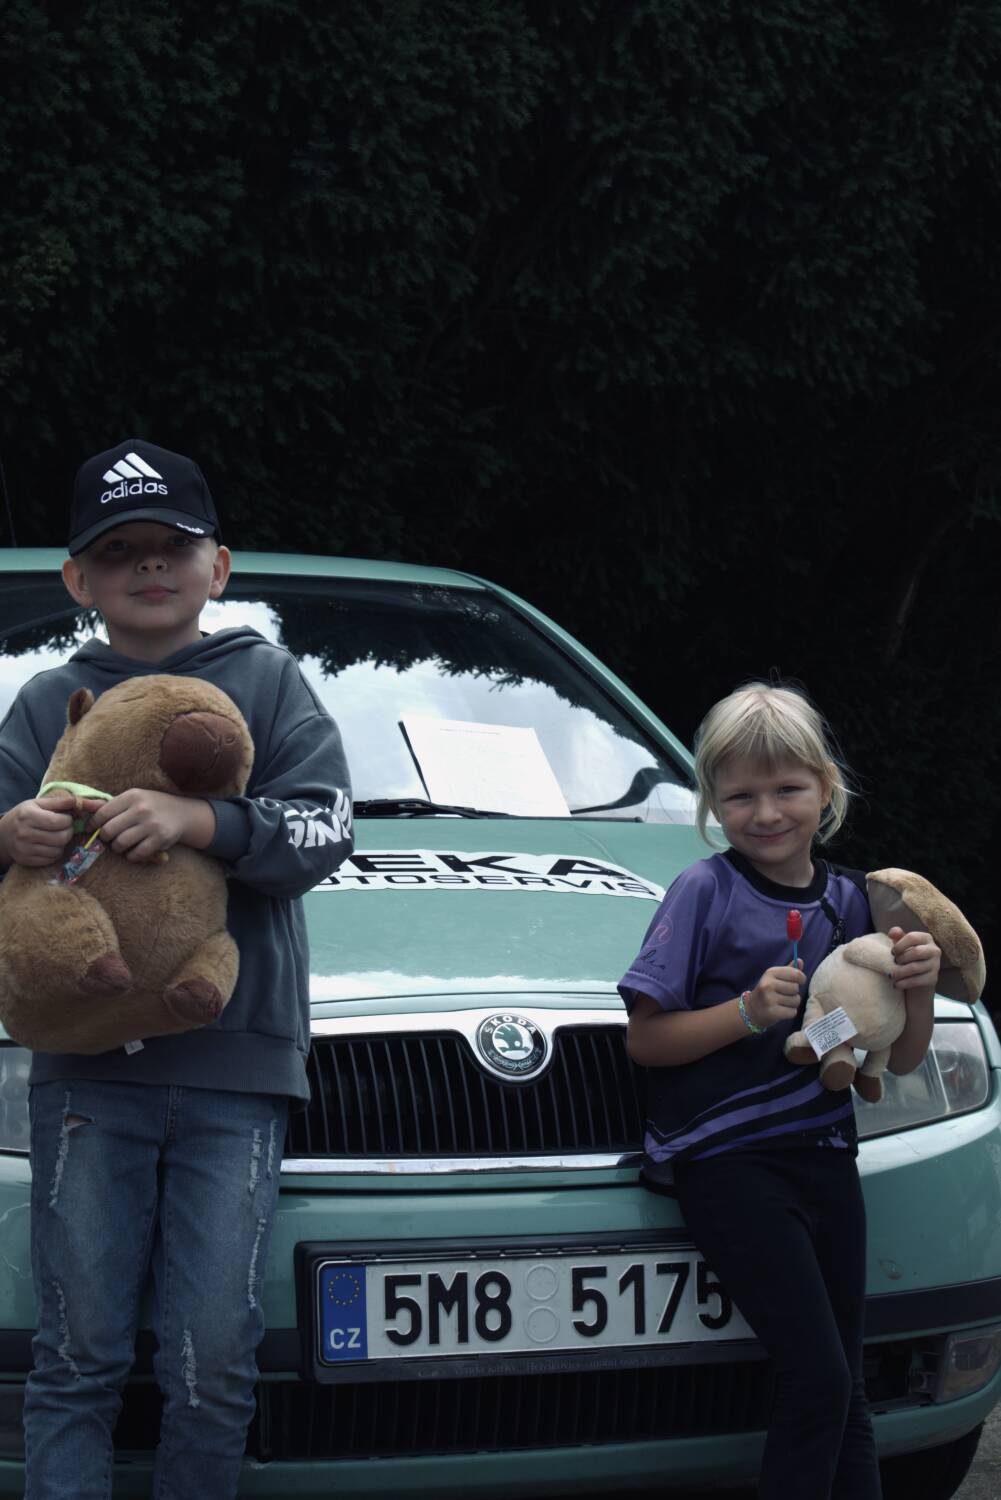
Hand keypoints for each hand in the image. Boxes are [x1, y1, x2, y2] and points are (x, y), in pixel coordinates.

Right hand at [0, 794, 80, 866]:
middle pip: (61, 838)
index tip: (67, 819)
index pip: (58, 822)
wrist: (4, 834)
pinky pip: (51, 859)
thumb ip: (59, 802)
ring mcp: (24, 848)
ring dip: (63, 843)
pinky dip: (55, 853)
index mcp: (28, 815)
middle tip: (66, 828)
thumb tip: (78, 801)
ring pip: (58, 850)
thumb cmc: (25, 815)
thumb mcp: (38, 804)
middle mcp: (24, 833)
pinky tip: (51, 845)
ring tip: (58, 836)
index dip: (68, 821)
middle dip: (69, 832)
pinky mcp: (26, 860)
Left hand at [88, 788, 206, 862]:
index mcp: (132, 796)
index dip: (94, 824)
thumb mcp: (133, 799)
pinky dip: (131, 856)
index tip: (93, 830)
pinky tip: (133, 851)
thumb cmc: (151, 805)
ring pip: (120, 844)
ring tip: (122, 845)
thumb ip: (109, 804)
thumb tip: (82, 805)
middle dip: (106, 838)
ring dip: (118, 848)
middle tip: (110, 838)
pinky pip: (136, 854)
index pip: (102, 813)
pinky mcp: (160, 839)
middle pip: (109, 831)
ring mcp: (151, 825)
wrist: (182, 813)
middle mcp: (141, 809)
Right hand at [745, 962, 805, 1028]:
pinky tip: (781, 1011)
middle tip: (784, 994)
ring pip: (796, 1001)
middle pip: (796, 988)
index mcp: (770, 973)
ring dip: (792, 1003)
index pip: (796, 974)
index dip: (801, 979)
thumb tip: (800, 961)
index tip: (797, 982)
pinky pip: (792, 1012)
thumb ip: (788, 969)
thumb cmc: (767, 991)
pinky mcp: (772, 1013)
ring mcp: (769, 999)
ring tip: (782, 1003)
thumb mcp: (775, 978)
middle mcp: (768, 985)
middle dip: (794, 993)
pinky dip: (790, 1013)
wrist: (751, 1010)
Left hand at [887, 926, 940, 992]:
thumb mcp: (902, 944)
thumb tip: (893, 932)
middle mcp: (934, 950)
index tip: (892, 952)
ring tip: (891, 975)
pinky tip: (896, 984)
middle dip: (901, 958)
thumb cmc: (907, 955)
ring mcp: (935, 965)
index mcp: (926, 938)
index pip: (912, 937)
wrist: (917, 976)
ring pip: (915, 968)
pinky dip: (904, 983)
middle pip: (916, 952)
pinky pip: (917, 980)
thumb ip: (897, 936)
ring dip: (900, 972)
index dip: (899, 945)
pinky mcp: (933, 978)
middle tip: (894, 963)